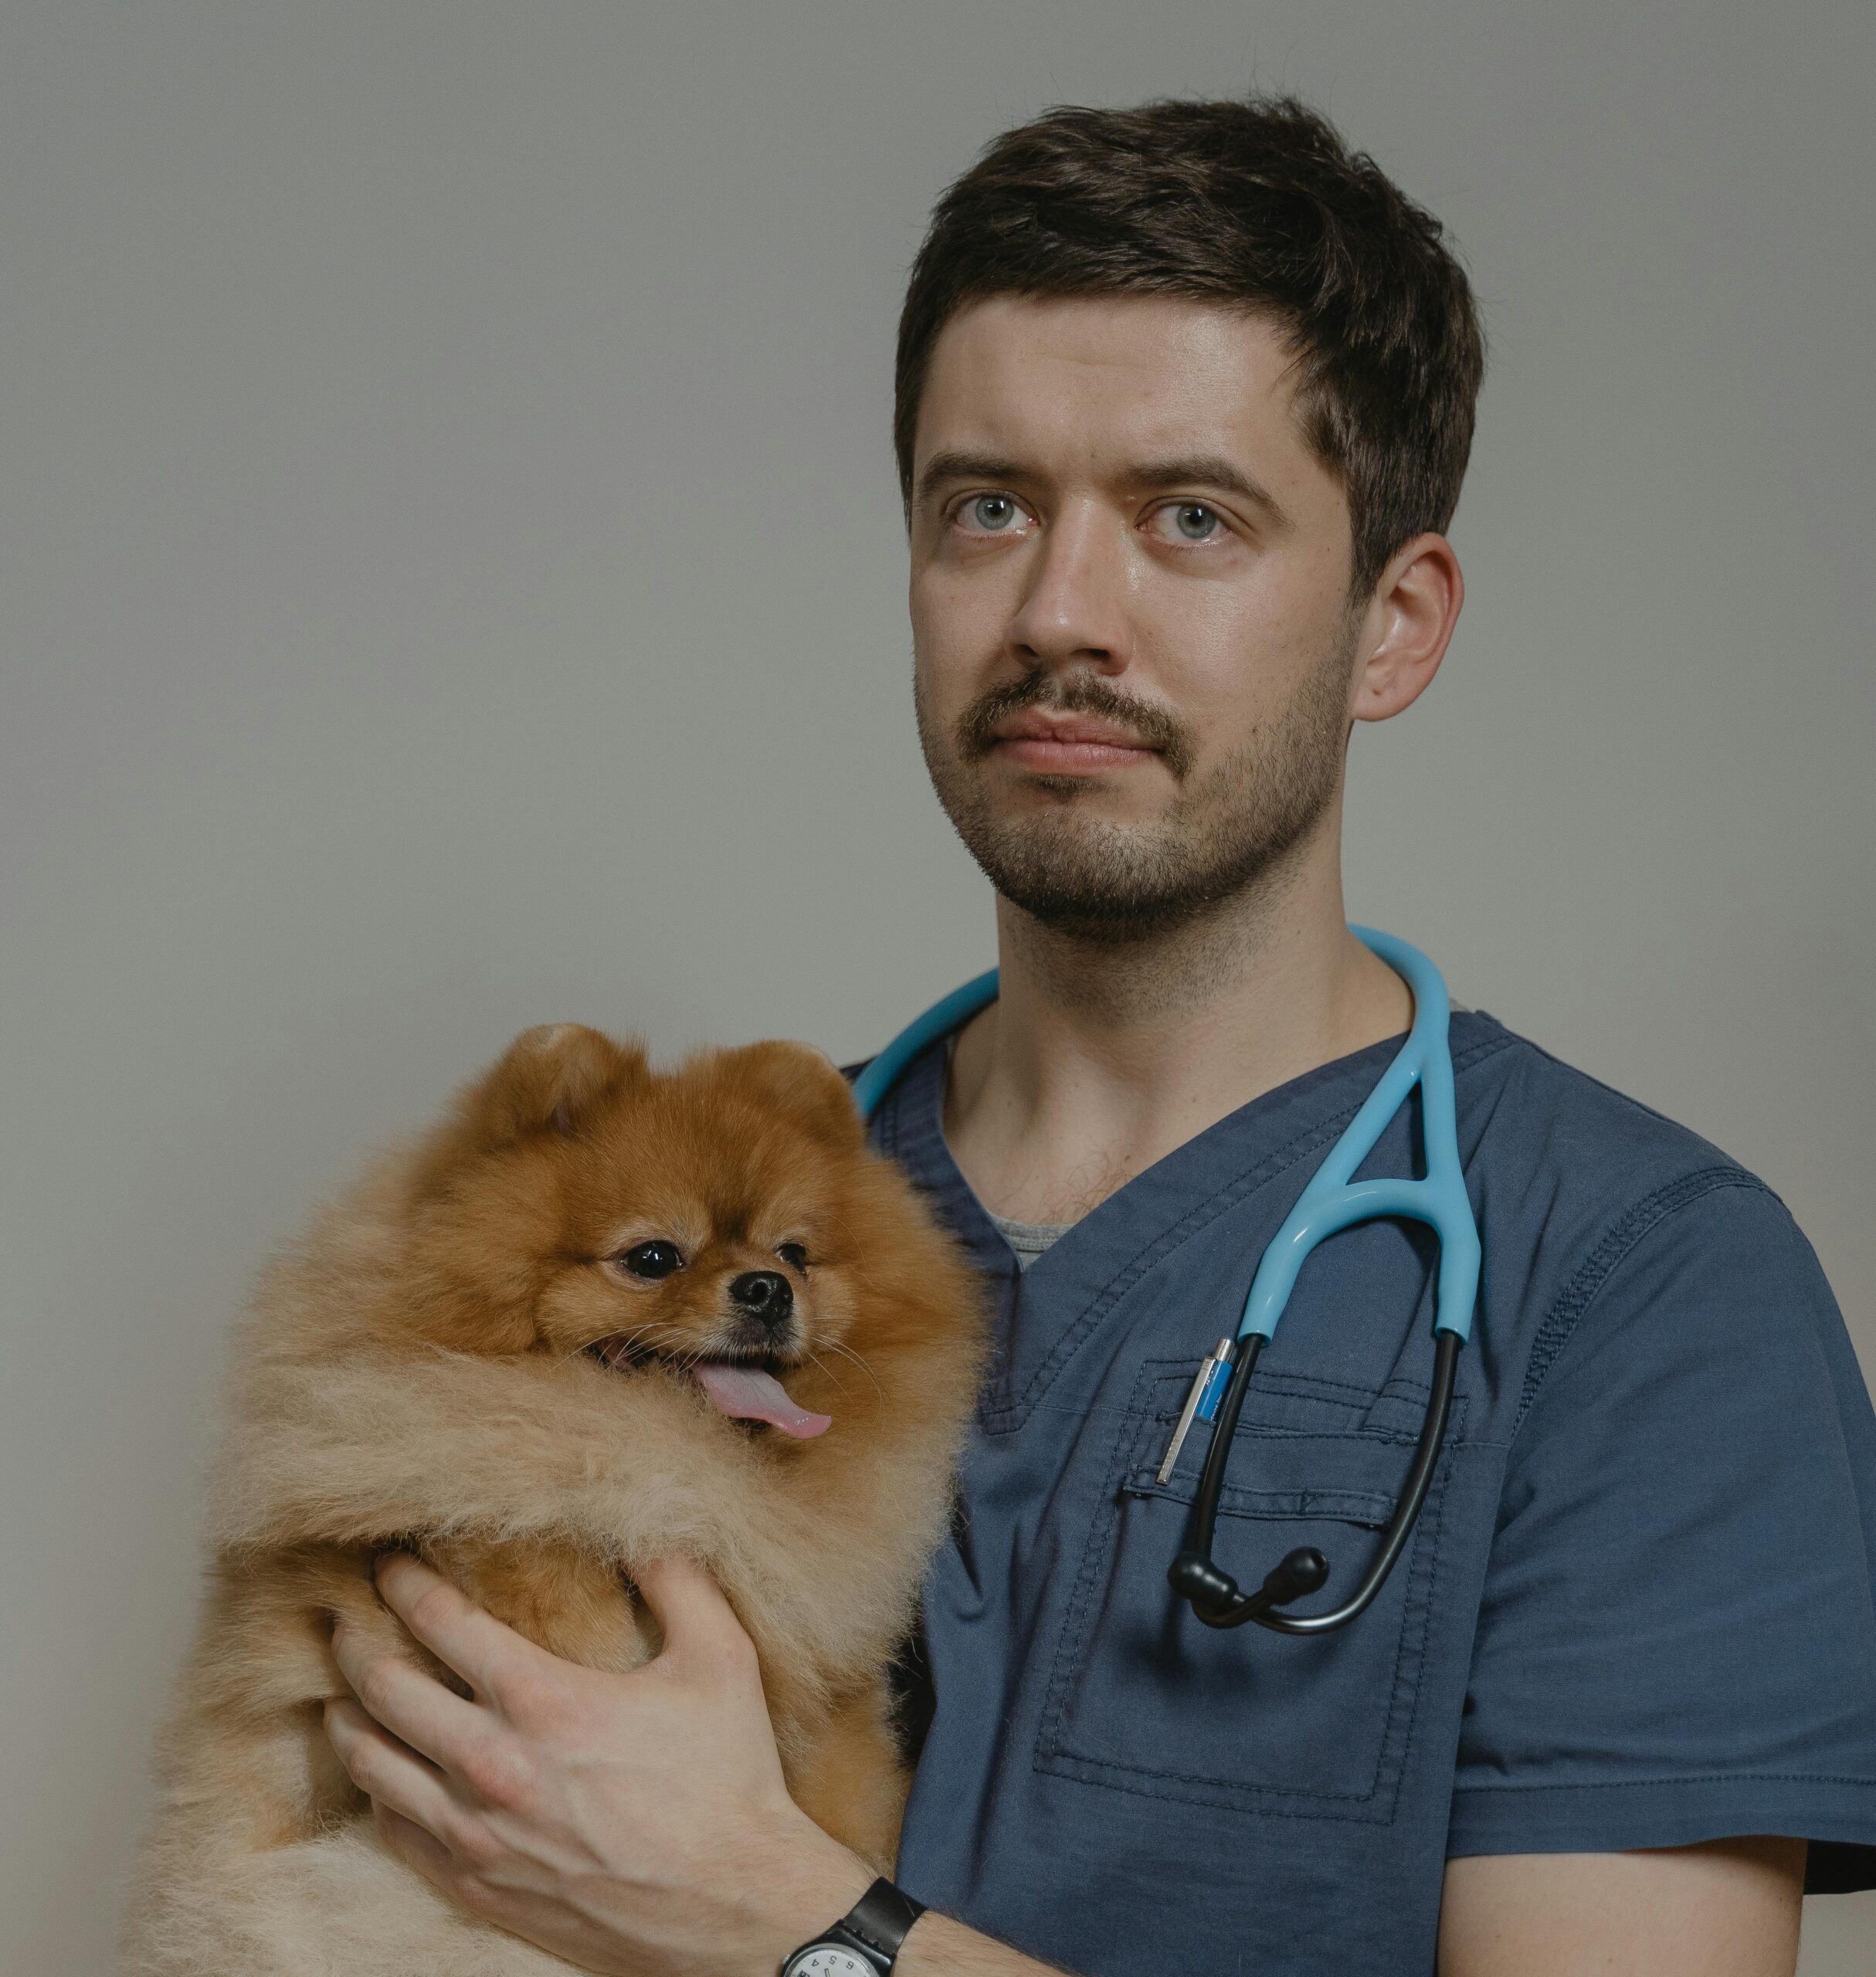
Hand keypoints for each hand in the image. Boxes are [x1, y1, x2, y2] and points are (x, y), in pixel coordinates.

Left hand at [323, 1551, 872, 1975]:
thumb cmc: (728, 1778)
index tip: (388, 1563)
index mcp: (542, 1700)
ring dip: (348, 1716)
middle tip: (347, 1617)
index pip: (439, 1622)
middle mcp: (491, 1766)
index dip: (403, 1583)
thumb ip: (678, 1578)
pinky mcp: (475, 1887)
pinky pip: (393, 1831)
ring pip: (371, 1764)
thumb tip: (647, 1523)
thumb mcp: (720, 1657)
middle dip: (354, 1641)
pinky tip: (383, 1769)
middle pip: (382, 1688)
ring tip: (345, 1689)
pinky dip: (375, 1790)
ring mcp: (475, 1835)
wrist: (730, 1908)